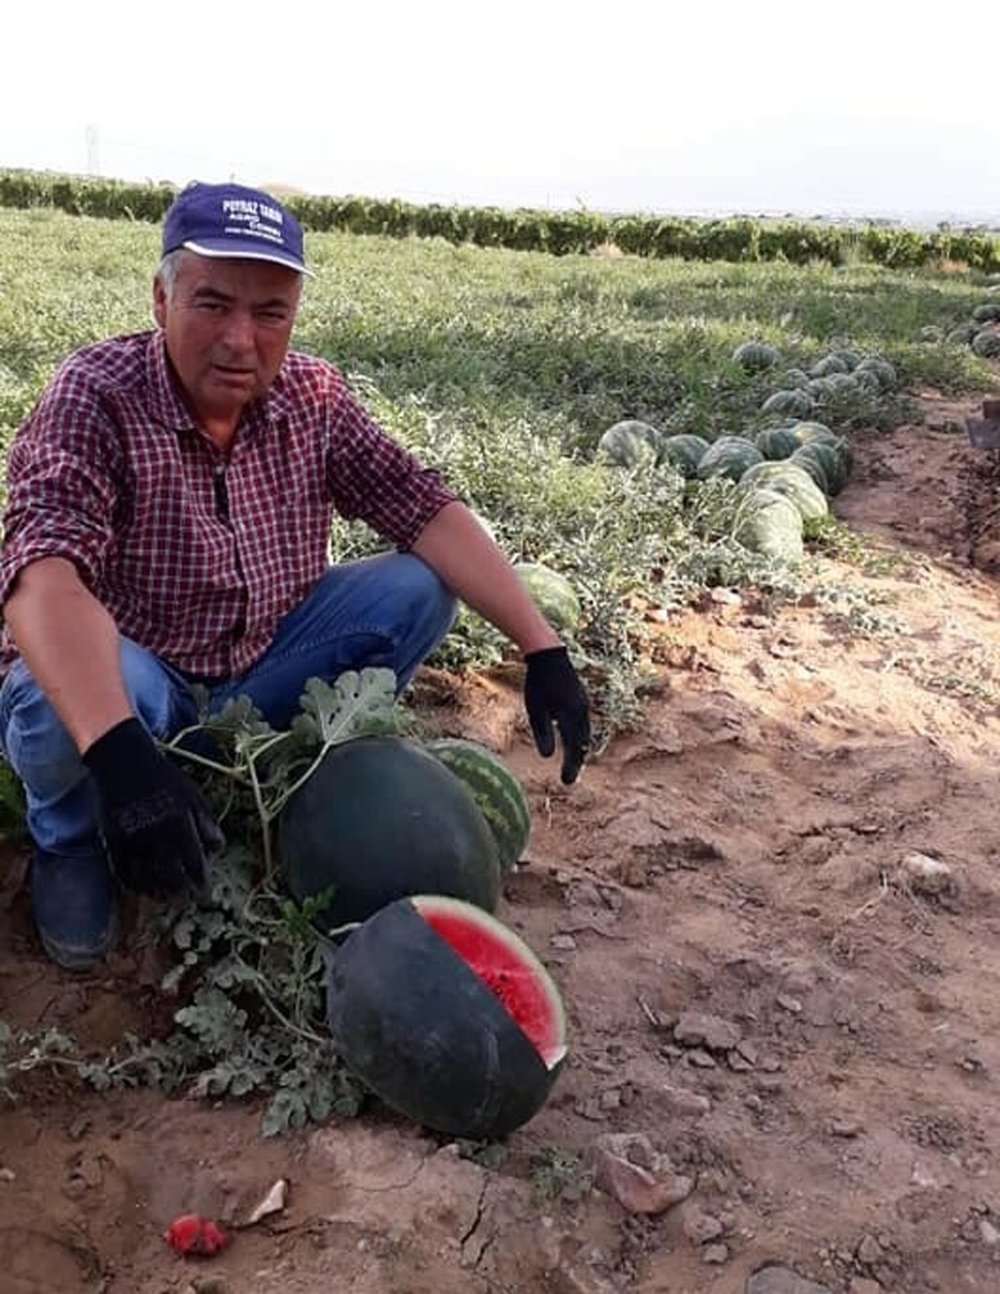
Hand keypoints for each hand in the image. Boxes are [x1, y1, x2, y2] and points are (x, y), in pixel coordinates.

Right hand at [82, 718, 222, 897]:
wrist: (124, 763)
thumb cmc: (164, 779)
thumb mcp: (194, 796)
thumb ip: (207, 824)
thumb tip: (217, 850)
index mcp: (180, 824)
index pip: (195, 864)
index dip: (201, 883)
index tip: (205, 894)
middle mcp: (157, 836)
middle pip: (171, 878)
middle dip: (181, 893)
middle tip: (186, 900)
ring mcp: (133, 840)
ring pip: (147, 879)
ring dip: (158, 893)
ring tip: (166, 898)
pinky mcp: (113, 842)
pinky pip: (123, 873)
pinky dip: (134, 885)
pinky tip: (143, 888)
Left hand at [524, 646, 590, 783]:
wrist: (549, 655)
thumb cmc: (538, 682)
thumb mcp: (535, 709)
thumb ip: (542, 732)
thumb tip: (546, 757)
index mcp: (571, 716)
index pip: (572, 747)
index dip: (570, 766)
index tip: (565, 783)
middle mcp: (582, 712)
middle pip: (582, 744)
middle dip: (576, 762)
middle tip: (569, 779)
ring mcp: (584, 705)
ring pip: (584, 734)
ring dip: (578, 750)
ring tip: (572, 765)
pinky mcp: (581, 701)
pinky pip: (583, 725)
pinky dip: (579, 738)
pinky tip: (572, 743)